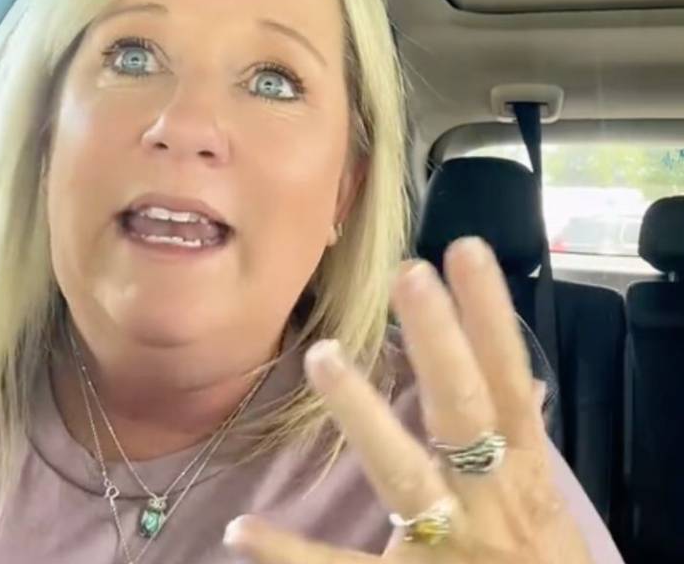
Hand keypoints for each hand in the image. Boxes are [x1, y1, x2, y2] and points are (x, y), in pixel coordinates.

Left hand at [223, 237, 592, 562]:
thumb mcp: (545, 502)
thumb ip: (522, 445)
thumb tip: (521, 381)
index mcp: (521, 477)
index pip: (507, 383)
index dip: (490, 319)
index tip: (465, 251)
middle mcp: (487, 502)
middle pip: (465, 412)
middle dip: (442, 343)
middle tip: (408, 272)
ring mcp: (447, 545)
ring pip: (405, 473)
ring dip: (364, 413)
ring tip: (323, 355)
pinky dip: (289, 552)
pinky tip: (240, 530)